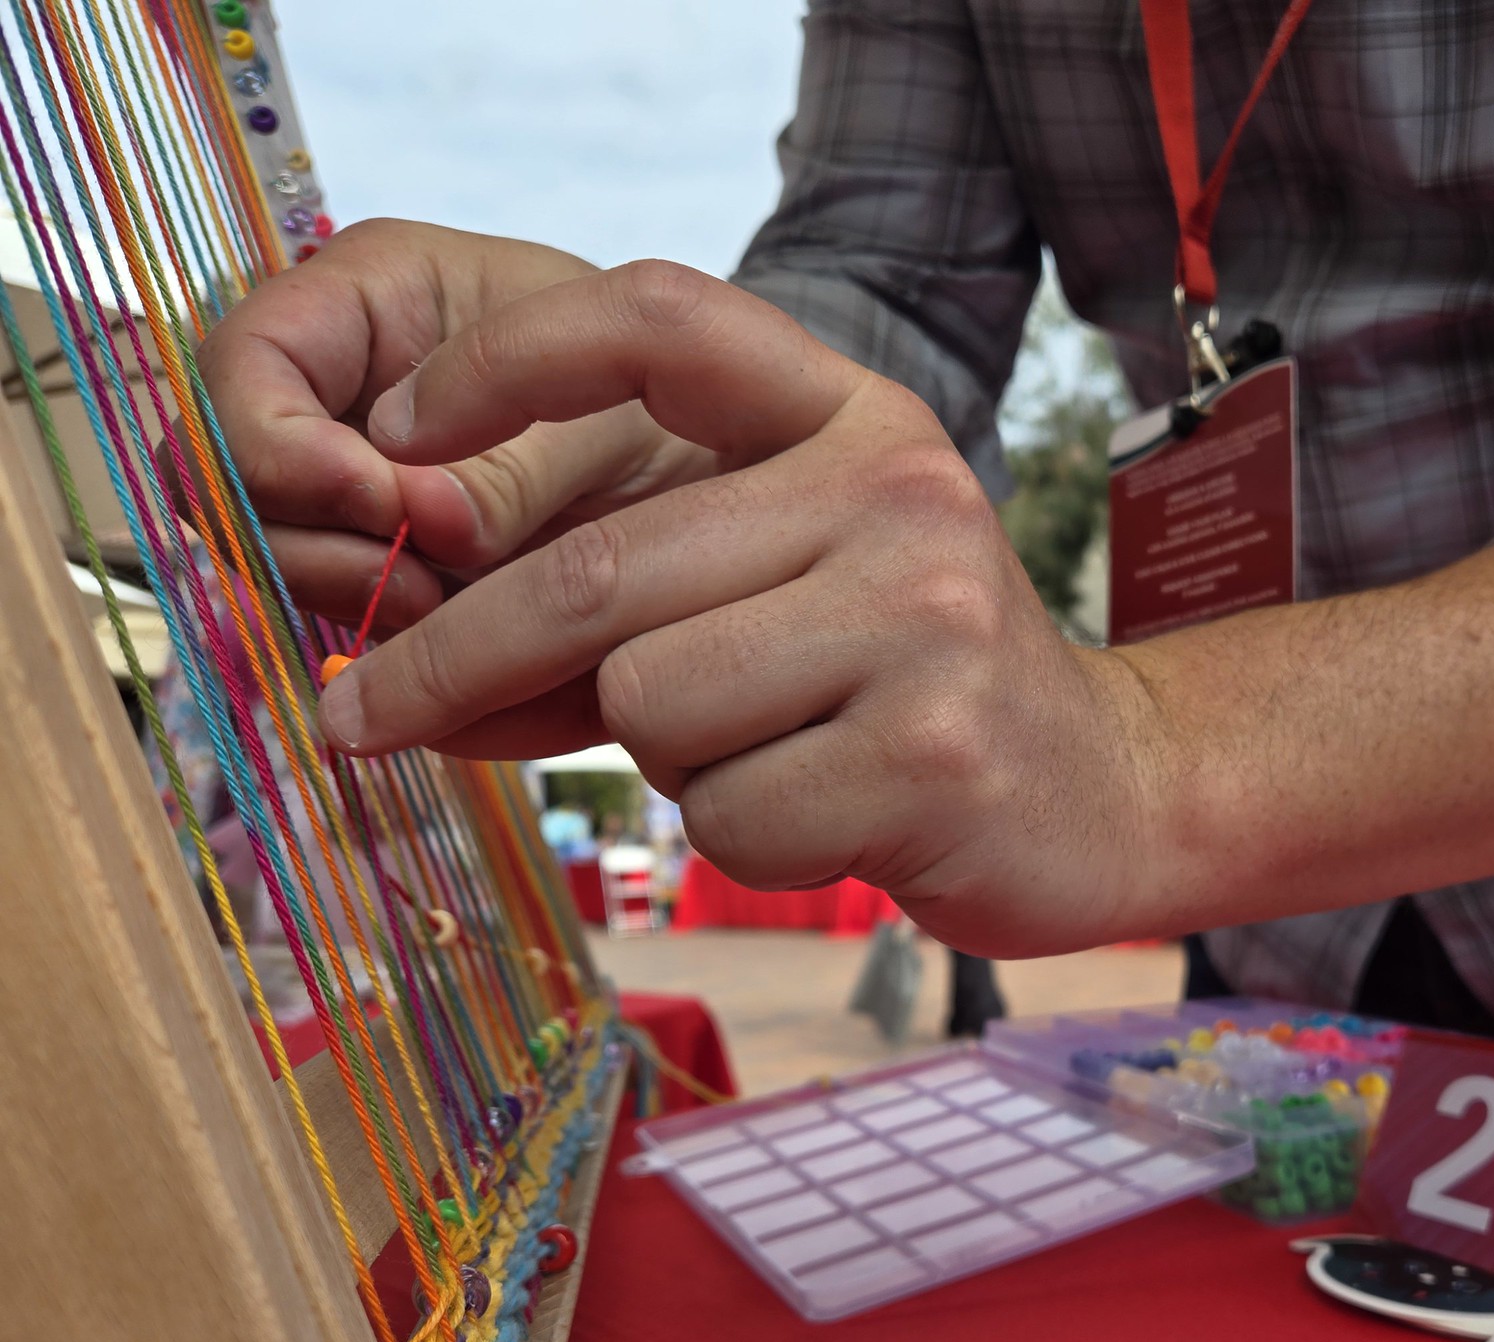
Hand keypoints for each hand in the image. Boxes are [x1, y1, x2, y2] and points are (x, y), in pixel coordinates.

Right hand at [194, 219, 715, 635]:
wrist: (723, 469)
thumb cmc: (671, 395)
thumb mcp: (607, 404)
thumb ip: (510, 460)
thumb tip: (430, 527)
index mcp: (363, 301)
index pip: (238, 370)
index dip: (278, 450)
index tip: (383, 505)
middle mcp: (331, 395)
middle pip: (229, 487)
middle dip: (319, 547)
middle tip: (428, 587)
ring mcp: (347, 493)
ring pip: (278, 568)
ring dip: (358, 606)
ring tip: (460, 613)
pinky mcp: (380, 574)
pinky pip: (345, 627)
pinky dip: (397, 653)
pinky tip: (464, 660)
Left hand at [301, 257, 1169, 955]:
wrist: (1104, 792)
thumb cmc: (910, 687)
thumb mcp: (810, 573)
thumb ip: (652, 571)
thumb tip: (408, 642)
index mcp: (856, 420)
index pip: (661, 322)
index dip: (509, 362)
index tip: (394, 441)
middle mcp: (898, 493)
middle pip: (598, 572)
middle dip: (453, 661)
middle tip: (359, 716)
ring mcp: (925, 621)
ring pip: (652, 704)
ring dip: (668, 761)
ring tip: (774, 755)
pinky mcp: (930, 755)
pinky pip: (725, 814)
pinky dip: (744, 836)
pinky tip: (832, 816)